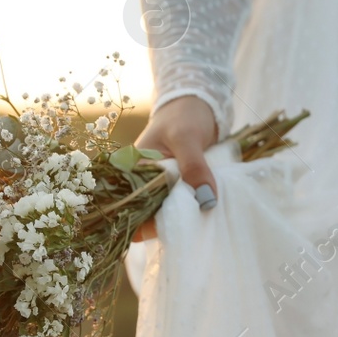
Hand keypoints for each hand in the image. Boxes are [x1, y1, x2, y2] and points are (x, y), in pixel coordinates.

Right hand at [133, 95, 219, 240]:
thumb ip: (194, 166)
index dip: (144, 221)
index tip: (167, 230)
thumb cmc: (184, 116)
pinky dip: (189, 211)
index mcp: (131, 168)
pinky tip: (200, 218)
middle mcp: (139, 179)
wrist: (196, 105)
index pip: (131, 203)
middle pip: (146, 212)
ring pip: (163, 210)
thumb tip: (206, 201)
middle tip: (188, 232)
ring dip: (178, 219)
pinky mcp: (173, 187)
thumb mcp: (187, 138)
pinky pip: (178, 204)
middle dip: (164, 223)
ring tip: (196, 227)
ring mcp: (157, 184)